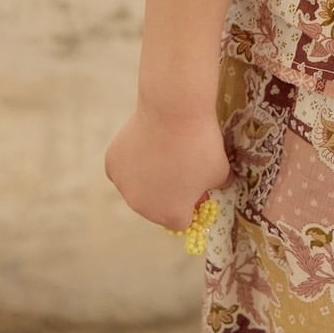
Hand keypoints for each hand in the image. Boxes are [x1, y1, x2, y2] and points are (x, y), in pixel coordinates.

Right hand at [104, 104, 235, 231]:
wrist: (173, 112)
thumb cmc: (200, 145)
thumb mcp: (221, 170)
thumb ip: (220, 184)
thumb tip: (221, 184)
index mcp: (170, 215)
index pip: (181, 220)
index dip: (190, 203)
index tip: (196, 185)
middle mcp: (142, 208)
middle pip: (157, 205)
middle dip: (168, 191)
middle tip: (180, 164)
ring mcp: (123, 186)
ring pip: (138, 186)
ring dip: (148, 176)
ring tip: (163, 149)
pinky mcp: (112, 164)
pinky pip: (124, 168)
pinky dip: (133, 159)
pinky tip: (146, 141)